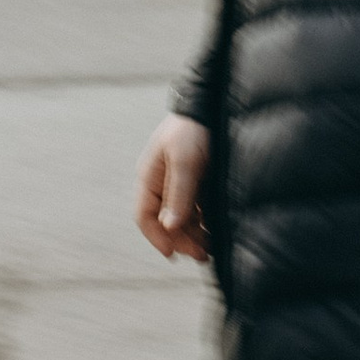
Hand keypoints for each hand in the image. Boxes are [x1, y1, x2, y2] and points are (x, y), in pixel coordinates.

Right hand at [135, 114, 211, 260]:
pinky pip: (195, 207)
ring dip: (193, 234)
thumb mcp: (185, 161)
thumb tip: (169, 228)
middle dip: (181, 240)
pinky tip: (214, 232)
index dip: (157, 237)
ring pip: (181, 216)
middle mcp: (161, 182)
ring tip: (210, 250)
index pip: (145, 216)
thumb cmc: (193, 129)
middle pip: (165, 220)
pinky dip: (202, 222)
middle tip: (202, 256)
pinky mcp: (196, 179)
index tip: (173, 255)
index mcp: (149, 177)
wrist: (211, 104)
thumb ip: (179, 194)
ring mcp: (179, 181)